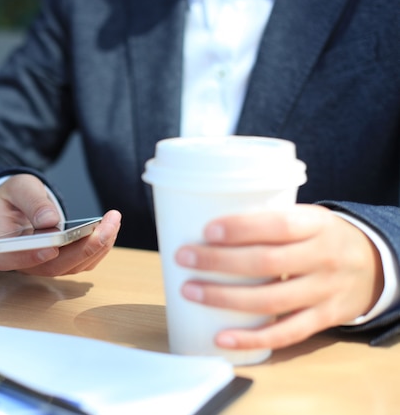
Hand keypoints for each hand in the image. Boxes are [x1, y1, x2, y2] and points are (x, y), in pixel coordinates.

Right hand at [0, 174, 120, 275]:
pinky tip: (110, 226)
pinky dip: (100, 246)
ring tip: (113, 220)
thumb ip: (31, 201)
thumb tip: (50, 220)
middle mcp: (23, 261)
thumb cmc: (15, 197)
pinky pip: (83, 262)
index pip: (8, 259)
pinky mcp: (63, 263)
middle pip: (51, 266)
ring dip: (97, 246)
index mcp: (0, 244)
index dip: (29, 257)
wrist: (20, 204)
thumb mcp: (19, 188)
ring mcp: (44, 265)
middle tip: (105, 227)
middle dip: (82, 248)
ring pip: (72, 266)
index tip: (51, 247)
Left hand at [175, 204, 383, 350]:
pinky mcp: (323, 319)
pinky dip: (251, 338)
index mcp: (317, 225)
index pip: (279, 225)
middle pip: (267, 263)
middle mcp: (323, 258)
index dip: (242, 229)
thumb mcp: (306, 218)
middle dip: (219, 261)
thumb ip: (269, 221)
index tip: (206, 231)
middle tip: (183, 257)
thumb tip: (202, 221)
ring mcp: (325, 291)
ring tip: (189, 291)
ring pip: (271, 300)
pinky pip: (285, 333)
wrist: (373, 265)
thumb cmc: (320, 237)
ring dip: (224, 298)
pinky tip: (221, 338)